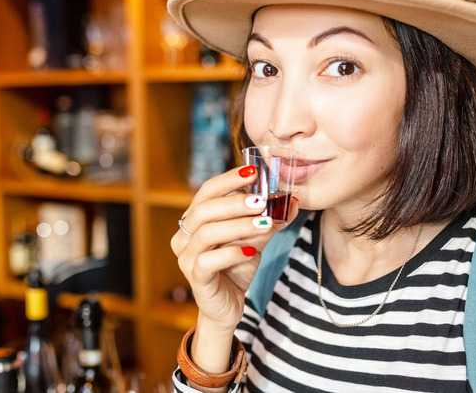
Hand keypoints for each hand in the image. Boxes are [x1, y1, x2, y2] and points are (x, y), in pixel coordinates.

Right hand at [171, 165, 298, 331]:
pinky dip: (232, 253)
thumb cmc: (235, 267)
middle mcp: (184, 236)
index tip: (253, 171)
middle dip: (234, 203)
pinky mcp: (195, 278)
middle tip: (261, 201)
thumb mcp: (254, 239)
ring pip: (206, 233)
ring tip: (264, 223)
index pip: (207, 191)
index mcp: (194, 220)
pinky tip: (251, 252)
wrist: (228, 305)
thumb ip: (268, 220)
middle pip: (204, 210)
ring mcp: (186, 258)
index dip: (228, 179)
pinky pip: (209, 261)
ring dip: (238, 226)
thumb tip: (291, 201)